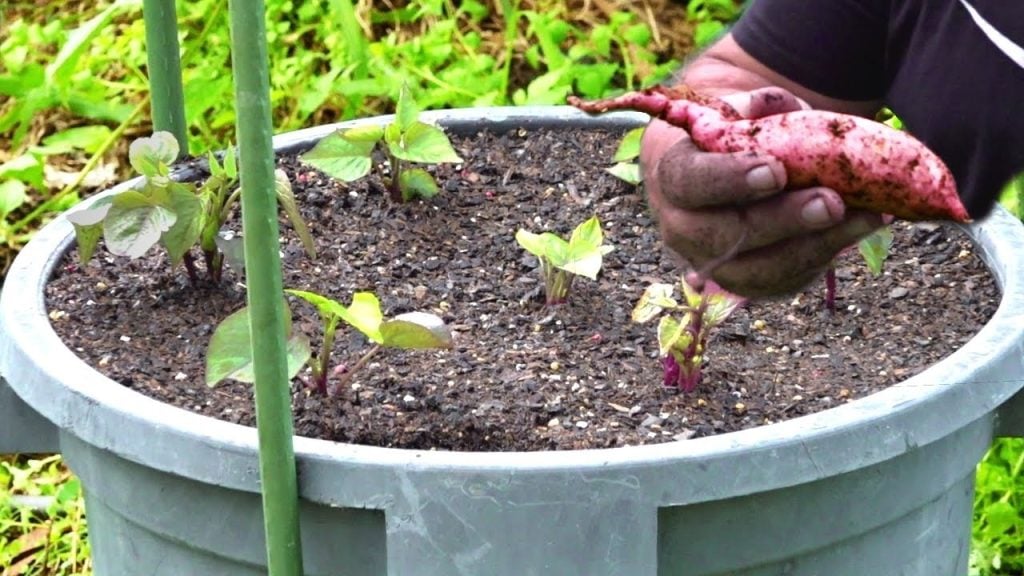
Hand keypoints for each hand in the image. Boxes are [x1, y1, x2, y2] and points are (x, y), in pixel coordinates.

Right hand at [639, 86, 884, 297]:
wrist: (724, 172)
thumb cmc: (735, 136)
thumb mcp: (740, 112)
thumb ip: (758, 108)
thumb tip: (777, 105)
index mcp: (674, 178)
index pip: (691, 183)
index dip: (730, 179)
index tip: (776, 170)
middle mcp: (683, 228)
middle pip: (727, 234)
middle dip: (784, 220)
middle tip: (832, 202)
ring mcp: (713, 263)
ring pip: (758, 269)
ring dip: (815, 245)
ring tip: (864, 217)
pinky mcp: (746, 283)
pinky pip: (784, 281)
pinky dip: (826, 256)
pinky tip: (861, 227)